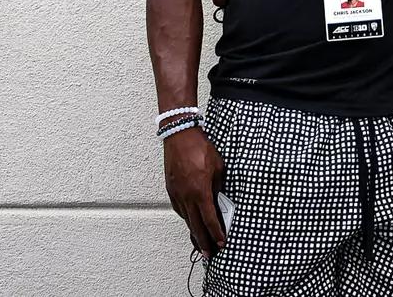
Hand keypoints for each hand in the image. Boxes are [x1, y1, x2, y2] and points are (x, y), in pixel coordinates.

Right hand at [163, 125, 226, 258]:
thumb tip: (220, 201)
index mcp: (201, 191)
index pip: (209, 219)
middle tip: (207, 254)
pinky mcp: (171, 190)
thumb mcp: (218, 168)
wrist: (180, 137)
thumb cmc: (200, 148)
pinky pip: (180, 209)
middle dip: (202, 241)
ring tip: (200, 242)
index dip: (216, 233)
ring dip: (194, 231)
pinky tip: (191, 221)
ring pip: (186, 218)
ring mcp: (177, 194)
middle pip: (195, 225)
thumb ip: (218, 187)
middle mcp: (187, 196)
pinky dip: (187, 217)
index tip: (221, 243)